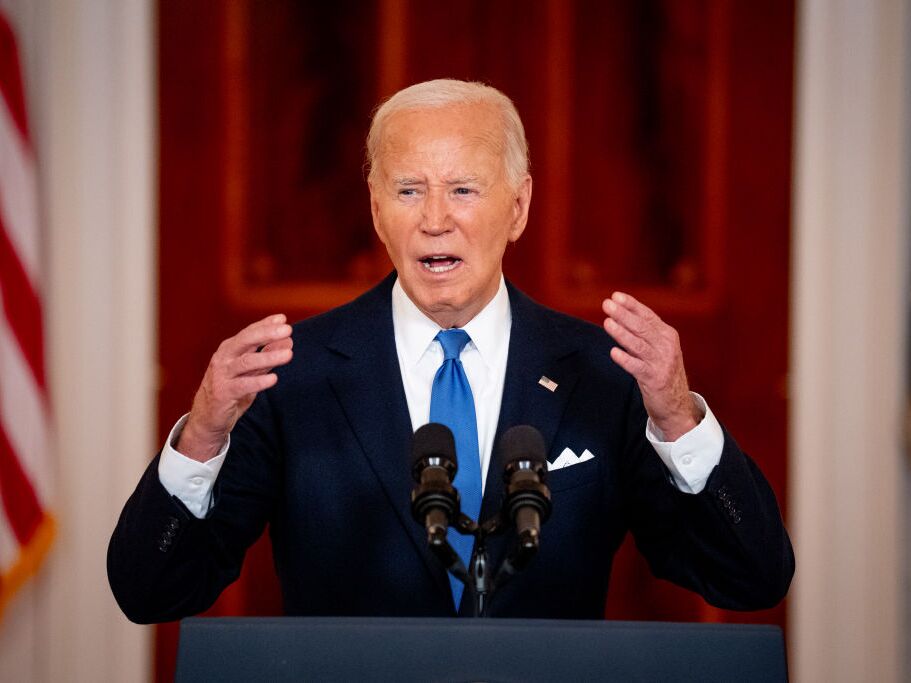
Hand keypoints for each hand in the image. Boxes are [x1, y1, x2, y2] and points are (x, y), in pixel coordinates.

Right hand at [177, 314, 293, 461]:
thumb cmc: (231, 389)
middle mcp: (224, 359)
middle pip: (245, 341)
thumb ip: (267, 356)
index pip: (249, 333)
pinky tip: (274, 379)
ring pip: (246, 362)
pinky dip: (259, 381)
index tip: (282, 319)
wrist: (208, 417)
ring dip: (268, 357)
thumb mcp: (251, 371)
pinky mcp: (223, 393)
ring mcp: (222, 375)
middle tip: (287, 329)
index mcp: (230, 350)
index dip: (265, 324)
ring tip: (288, 354)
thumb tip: (288, 341)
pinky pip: (243, 385)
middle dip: (267, 333)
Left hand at [602, 292, 699, 440]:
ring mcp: (661, 363)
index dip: (632, 305)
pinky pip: (637, 367)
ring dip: (621, 333)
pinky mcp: (654, 379)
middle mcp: (666, 347)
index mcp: (668, 335)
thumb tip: (620, 314)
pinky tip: (613, 352)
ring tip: (607, 322)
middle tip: (607, 304)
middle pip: (642, 327)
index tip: (616, 296)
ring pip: (638, 344)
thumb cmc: (662, 372)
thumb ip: (645, 334)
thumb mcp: (659, 349)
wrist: (677, 404)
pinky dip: (625, 359)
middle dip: (623, 314)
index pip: (648, 316)